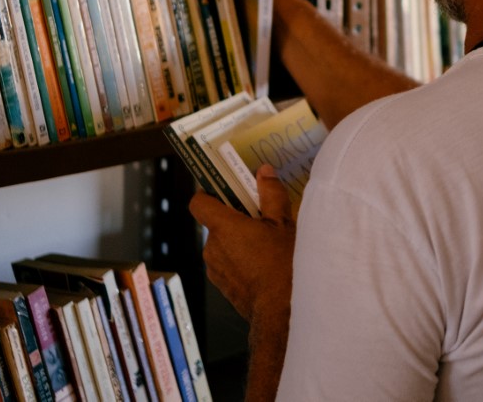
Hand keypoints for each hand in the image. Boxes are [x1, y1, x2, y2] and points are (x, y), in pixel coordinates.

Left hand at [189, 164, 295, 322]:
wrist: (281, 311)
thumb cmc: (282, 263)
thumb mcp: (283, 223)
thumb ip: (271, 194)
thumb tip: (263, 171)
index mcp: (222, 227)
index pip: (199, 203)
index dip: (209, 194)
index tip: (227, 191)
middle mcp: (212, 248)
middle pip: (216, 224)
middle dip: (235, 219)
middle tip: (261, 218)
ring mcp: (215, 270)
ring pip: (223, 246)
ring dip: (239, 242)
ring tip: (267, 245)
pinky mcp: (223, 287)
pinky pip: (228, 265)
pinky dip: (241, 261)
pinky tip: (264, 266)